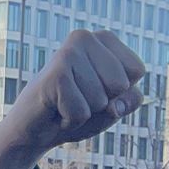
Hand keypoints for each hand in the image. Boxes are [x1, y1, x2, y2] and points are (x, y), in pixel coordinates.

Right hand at [0, 30, 144, 168]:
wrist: (31, 130)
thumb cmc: (74, 112)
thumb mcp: (114, 106)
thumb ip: (131, 100)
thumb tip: (113, 105)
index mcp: (102, 39)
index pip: (137, 70)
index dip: (119, 92)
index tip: (93, 91)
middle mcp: (84, 38)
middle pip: (121, 85)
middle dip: (102, 103)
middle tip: (76, 100)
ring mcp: (67, 54)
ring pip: (101, 101)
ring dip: (84, 114)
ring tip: (63, 106)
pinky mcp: (54, 75)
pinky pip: (81, 112)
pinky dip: (70, 122)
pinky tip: (54, 112)